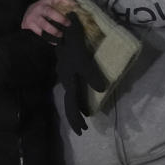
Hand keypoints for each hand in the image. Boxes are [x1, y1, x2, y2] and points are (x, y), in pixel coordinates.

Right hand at [22, 0, 75, 41]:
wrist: (28, 14)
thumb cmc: (44, 10)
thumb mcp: (51, 4)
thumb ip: (62, 4)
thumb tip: (77, 8)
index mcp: (47, 1)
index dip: (67, 1)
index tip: (76, 6)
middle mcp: (40, 7)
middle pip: (49, 12)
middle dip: (60, 18)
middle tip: (68, 24)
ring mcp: (34, 16)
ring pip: (44, 24)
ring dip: (54, 31)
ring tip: (61, 35)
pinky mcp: (29, 25)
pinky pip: (39, 33)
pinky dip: (48, 38)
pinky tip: (54, 41)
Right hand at [56, 13, 106, 135]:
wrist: (62, 33)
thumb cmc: (73, 45)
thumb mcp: (83, 59)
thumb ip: (92, 74)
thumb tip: (102, 89)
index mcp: (69, 80)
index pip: (72, 103)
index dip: (76, 116)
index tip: (83, 127)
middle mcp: (66, 81)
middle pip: (69, 104)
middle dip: (74, 118)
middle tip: (82, 131)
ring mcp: (66, 77)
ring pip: (70, 98)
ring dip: (76, 110)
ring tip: (84, 120)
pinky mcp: (69, 72)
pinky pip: (72, 90)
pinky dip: (77, 100)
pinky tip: (83, 102)